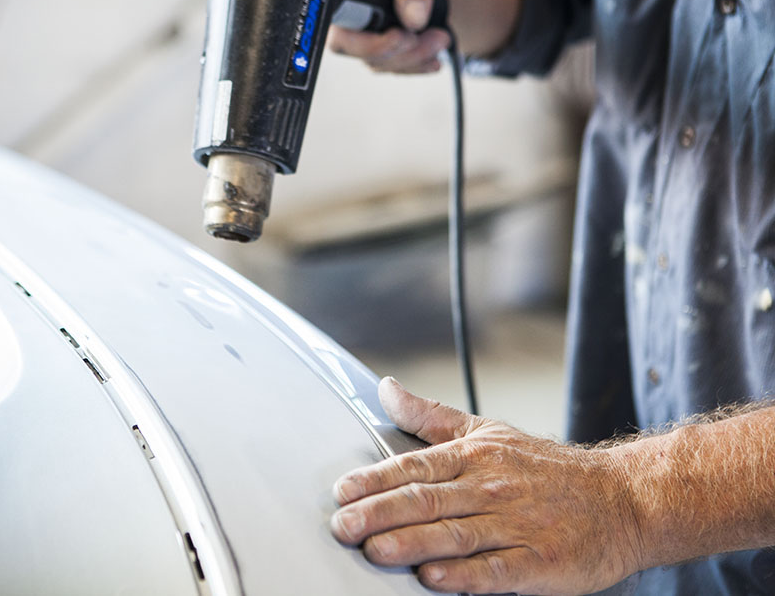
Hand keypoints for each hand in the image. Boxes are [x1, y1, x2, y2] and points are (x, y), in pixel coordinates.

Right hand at [327, 0, 451, 73]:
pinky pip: (385, 61)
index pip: (336, 16)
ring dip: (408, 59)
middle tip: (424, 40)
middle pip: (350, 45)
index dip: (364, 37)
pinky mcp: (372, 36)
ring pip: (370, 58)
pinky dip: (411, 63)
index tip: (398, 36)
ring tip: (439, 39)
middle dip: (392, 52)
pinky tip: (431, 55)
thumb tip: (413, 18)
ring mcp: (354, 21)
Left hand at [330, 378, 644, 594]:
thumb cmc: (548, 469)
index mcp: (476, 457)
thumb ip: (430, 416)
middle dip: (380, 512)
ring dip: (411, 542)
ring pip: (454, 534)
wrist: (624, 499)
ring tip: (375, 550)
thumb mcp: (488, 431)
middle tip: (342, 525)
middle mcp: (491, 488)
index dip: (376, 479)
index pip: (416, 466)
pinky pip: (496, 570)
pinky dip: (464, 575)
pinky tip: (433, 578)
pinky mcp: (539, 562)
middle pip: (427, 500)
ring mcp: (515, 526)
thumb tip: (386, 390)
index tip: (343, 491)